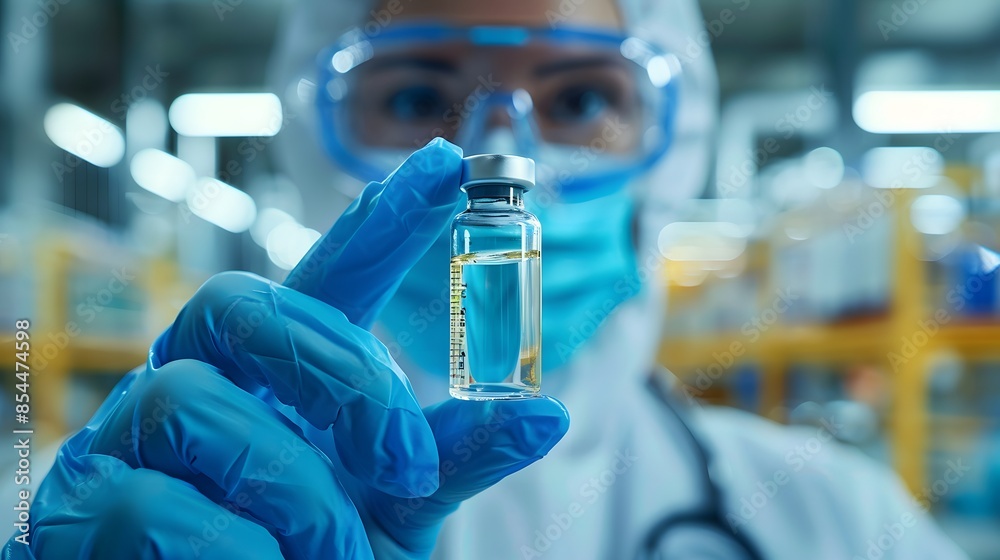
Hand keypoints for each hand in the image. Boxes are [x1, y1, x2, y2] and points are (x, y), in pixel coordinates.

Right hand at [7, 138, 569, 558]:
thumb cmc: (308, 558)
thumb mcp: (390, 510)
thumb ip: (448, 459)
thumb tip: (548, 413)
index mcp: (276, 373)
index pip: (324, 277)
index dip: (381, 220)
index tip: (443, 164)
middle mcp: (198, 378)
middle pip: (246, 304)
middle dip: (340, 380)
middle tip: (402, 466)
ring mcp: (127, 436)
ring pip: (196, 405)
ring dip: (291, 490)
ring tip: (327, 551)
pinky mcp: (81, 507)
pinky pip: (152, 503)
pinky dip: (230, 549)